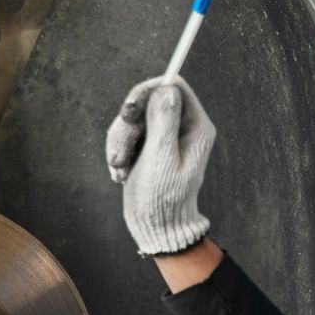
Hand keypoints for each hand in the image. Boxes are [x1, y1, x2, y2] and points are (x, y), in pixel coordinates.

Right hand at [106, 76, 215, 255]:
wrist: (155, 227)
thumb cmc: (163, 198)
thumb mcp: (161, 159)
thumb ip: (163, 122)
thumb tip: (166, 89)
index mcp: (195, 127)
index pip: (174, 88)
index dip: (148, 91)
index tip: (129, 109)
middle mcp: (182, 128)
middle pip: (148, 101)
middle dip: (128, 125)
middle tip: (119, 151)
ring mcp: (163, 136)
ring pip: (133, 118)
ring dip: (120, 142)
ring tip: (120, 168)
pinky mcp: (147, 146)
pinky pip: (126, 135)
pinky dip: (118, 152)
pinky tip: (120, 173)